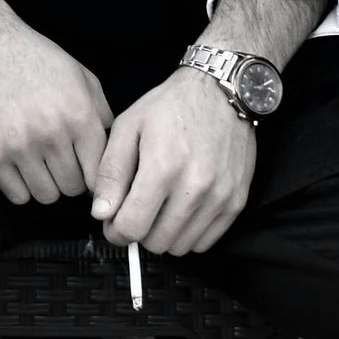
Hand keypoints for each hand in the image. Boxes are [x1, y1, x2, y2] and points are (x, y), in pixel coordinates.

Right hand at [0, 0, 110, 204]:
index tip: (86, 172)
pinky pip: (17, 195)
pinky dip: (21, 187)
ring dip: (46, 184)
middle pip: (73, 188)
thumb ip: (102, 114)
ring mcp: (21, 146)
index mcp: (80, 116)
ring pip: (46, 196)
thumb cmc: (37, 60)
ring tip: (39, 164)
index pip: (98, 173)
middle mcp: (53, 134)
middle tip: (60, 162)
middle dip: (70, 178)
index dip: (95, 177)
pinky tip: (20, 167)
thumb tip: (112, 151)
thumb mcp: (82, 77)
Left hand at [92, 68, 254, 257]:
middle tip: (135, 211)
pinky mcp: (236, 201)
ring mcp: (220, 197)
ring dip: (163, 235)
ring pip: (180, 247)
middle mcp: (195, 187)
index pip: (132, 227)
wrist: (221, 91)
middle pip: (155, 242)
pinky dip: (188, 234)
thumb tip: (101, 212)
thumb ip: (111, 172)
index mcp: (162, 167)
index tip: (113, 221)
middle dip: (138, 231)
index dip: (115, 230)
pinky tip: (180, 210)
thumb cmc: (170, 106)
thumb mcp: (128, 127)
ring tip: (159, 208)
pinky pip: (205, 242)